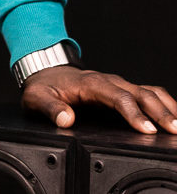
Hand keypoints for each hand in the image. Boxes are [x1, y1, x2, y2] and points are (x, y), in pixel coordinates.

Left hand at [22, 65, 176, 133]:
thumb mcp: (37, 97)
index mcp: (90, 83)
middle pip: (140, 93)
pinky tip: (174, 117)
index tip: (147, 130)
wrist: (45, 70)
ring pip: (148, 91)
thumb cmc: (44, 85)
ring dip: (167, 106)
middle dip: (159, 111)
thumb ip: (50, 107)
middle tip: (174, 130)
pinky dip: (164, 103)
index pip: (117, 96)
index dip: (133, 113)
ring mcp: (118, 84)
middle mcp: (108, 81)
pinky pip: (148, 93)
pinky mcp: (123, 90)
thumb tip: (66, 118)